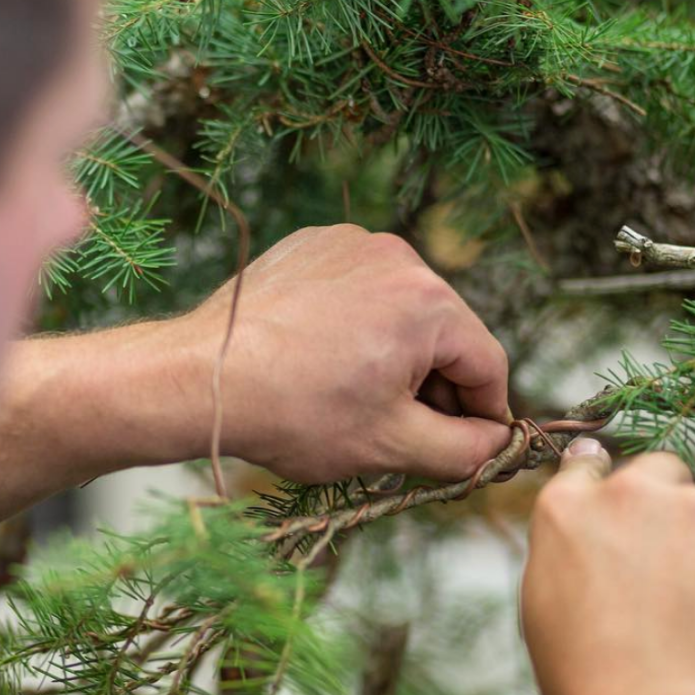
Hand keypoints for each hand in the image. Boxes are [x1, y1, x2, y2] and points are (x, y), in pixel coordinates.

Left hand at [171, 224, 511, 482]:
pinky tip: (321, 362)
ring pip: (401, 312)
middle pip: (445, 334)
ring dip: (393, 356)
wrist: (198, 379)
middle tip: (399, 431)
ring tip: (351, 397)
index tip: (464, 447)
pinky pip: (357, 290)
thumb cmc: (293, 412)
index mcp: (428, 301)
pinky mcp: (312, 245)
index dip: (483, 415)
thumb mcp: (392, 446)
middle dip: (431, 386)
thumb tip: (497, 443)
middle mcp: (396, 256)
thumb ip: (466, 451)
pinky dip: (355, 326)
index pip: (487, 365)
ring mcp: (350, 243)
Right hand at [521, 440, 694, 694]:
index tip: (615, 500)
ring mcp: (692, 508)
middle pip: (656, 470)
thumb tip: (598, 533)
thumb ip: (574, 547)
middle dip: (660, 501)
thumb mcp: (547, 597)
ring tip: (690, 615)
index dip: (603, 484)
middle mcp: (627, 492)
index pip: (586, 465)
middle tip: (661, 562)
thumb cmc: (585, 672)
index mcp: (565, 508)